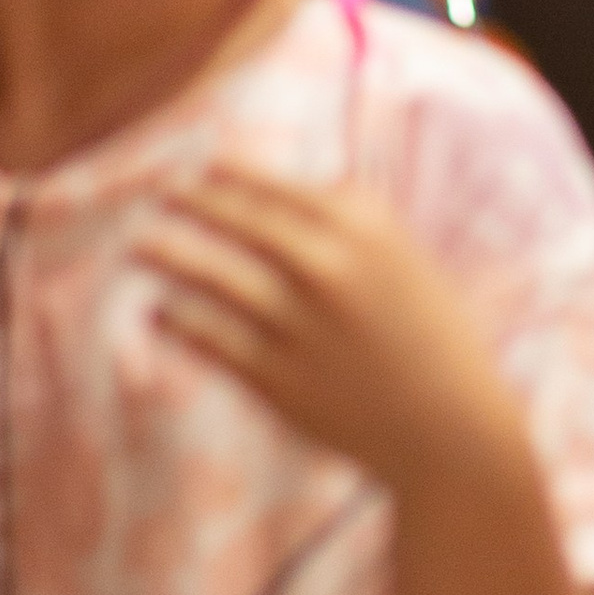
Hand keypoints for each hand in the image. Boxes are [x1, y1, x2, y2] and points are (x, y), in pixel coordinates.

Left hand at [136, 163, 529, 494]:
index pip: (278, 186)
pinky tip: (162, 309)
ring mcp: (297, 323)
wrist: (451, 428)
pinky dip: (177, 318)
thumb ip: (355, 224)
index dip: (233, 173)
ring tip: (142, 245)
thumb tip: (286, 193)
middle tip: (163, 195)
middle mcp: (328, 266)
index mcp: (367, 229)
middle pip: (237, 220)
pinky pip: (208, 337)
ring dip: (168, 254)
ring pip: (210, 275)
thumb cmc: (436, 339)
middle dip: (192, 203)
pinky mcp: (274, 376)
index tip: (206, 167)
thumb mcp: (409, 261)